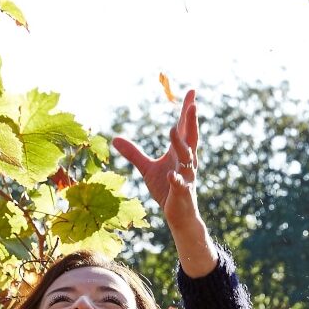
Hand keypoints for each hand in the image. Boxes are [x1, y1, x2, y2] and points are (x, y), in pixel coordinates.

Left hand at [113, 89, 215, 276]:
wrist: (179, 215)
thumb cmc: (166, 189)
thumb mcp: (147, 169)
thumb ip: (134, 153)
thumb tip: (115, 138)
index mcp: (180, 153)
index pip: (185, 128)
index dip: (187, 111)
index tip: (192, 93)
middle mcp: (186, 161)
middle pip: (190, 138)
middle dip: (191, 122)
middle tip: (193, 105)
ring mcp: (186, 176)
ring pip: (186, 158)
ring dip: (180, 144)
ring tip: (172, 130)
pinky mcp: (182, 192)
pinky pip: (180, 184)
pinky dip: (177, 179)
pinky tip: (172, 174)